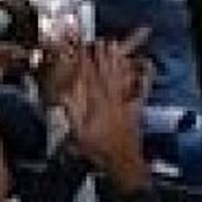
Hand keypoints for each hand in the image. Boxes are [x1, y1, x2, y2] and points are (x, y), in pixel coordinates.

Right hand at [64, 41, 147, 190]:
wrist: (122, 160)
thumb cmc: (99, 150)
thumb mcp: (77, 133)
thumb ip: (71, 112)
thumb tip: (62, 95)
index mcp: (97, 105)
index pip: (89, 78)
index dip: (85, 62)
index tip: (82, 49)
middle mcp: (111, 100)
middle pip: (106, 74)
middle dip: (102, 57)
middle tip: (101, 41)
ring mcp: (124, 104)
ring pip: (119, 78)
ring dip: (116, 62)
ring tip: (114, 48)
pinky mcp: (133, 109)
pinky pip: (135, 89)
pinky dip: (135, 77)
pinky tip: (139, 67)